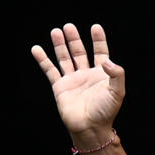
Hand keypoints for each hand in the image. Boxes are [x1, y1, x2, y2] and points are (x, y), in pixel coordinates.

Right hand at [33, 24, 125, 143]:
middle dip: (74, 39)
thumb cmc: (105, 112)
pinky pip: (50, 70)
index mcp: (101, 74)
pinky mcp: (60, 87)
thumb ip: (116, 74)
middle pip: (79, 52)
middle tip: (68, 26)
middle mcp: (86, 75)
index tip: (95, 27)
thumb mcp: (117, 92)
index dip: (98, 40)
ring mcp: (72, 80)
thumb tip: (106, 60)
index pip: (100, 52)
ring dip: (60, 45)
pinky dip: (43, 59)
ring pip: (64, 58)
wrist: (90, 128)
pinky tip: (36, 49)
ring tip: (55, 32)